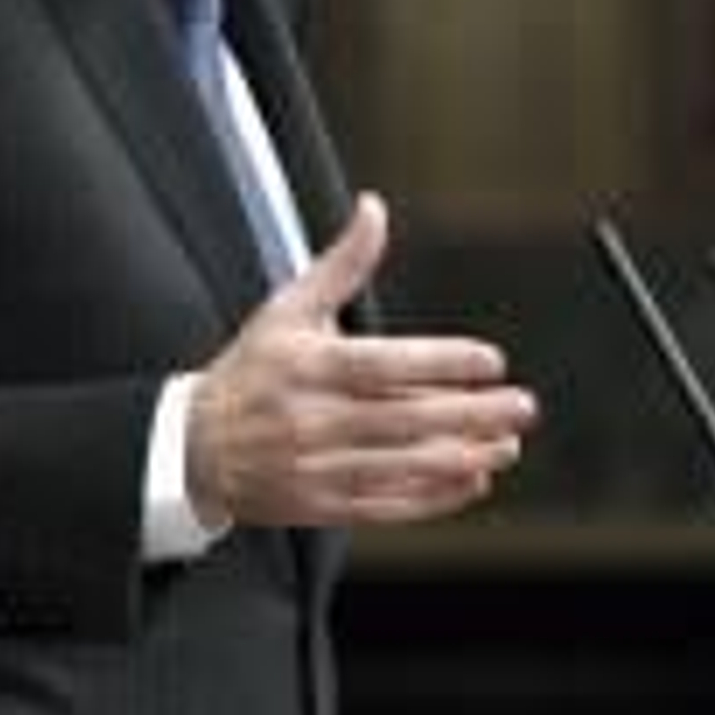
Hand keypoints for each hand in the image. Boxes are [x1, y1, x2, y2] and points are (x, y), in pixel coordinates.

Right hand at [186, 192, 536, 528]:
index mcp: (307, 367)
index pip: (384, 365)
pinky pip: (386, 505)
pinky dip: (432, 497)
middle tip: (521, 406)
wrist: (193, 447)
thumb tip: (374, 209)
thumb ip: (341, 264)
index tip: (490, 360)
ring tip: (506, 446)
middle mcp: (312, 419)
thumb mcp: (287, 309)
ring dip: (462, 458)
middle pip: (405, 419)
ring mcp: (317, 467)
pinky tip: (471, 481)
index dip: (441, 363)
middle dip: (470, 414)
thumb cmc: (250, 372)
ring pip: (401, 466)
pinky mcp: (321, 505)